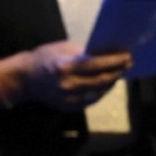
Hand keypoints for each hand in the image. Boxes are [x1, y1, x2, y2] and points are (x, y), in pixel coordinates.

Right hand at [14, 41, 131, 111]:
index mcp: (67, 66)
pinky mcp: (69, 107)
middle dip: (118, 72)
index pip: (97, 64)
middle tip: (129, 65)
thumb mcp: (63, 48)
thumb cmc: (45, 57)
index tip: (128, 56)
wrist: (26, 79)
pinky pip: (91, 100)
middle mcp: (69, 84)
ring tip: (120, 73)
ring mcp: (69, 99)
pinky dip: (101, 92)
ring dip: (112, 82)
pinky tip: (106, 84)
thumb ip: (83, 52)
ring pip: (99, 92)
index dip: (114, 61)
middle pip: (101, 80)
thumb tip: (105, 53)